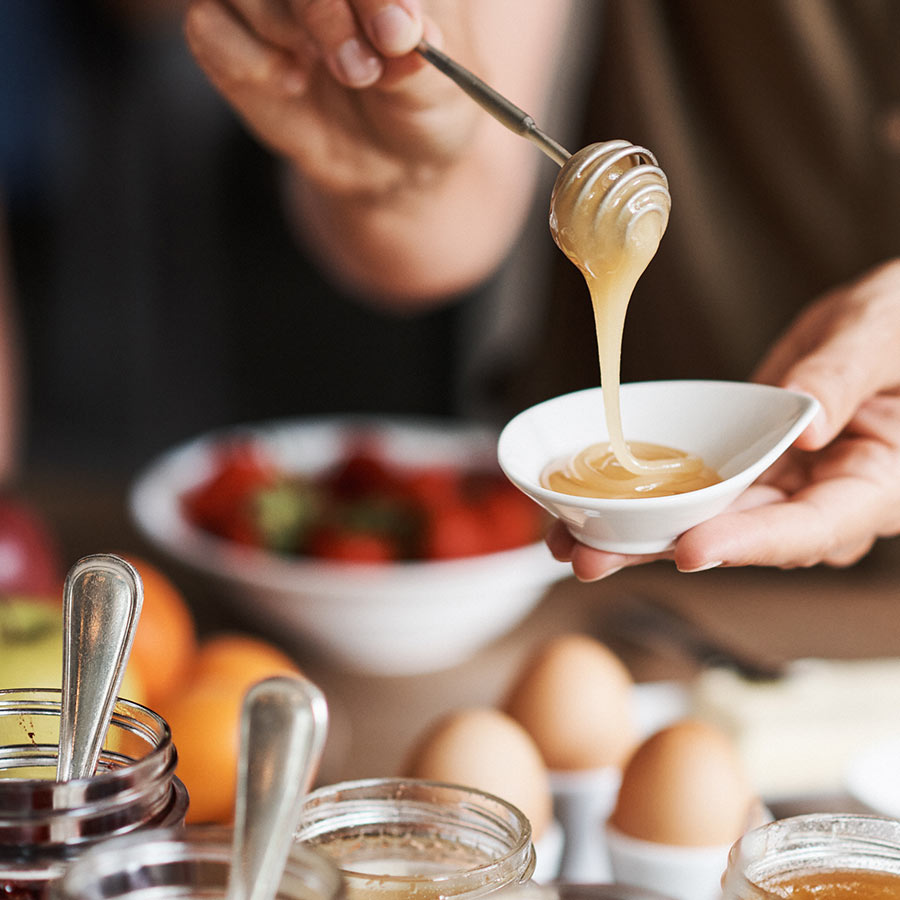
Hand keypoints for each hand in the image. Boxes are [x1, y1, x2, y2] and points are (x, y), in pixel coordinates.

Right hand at [184, 1, 477, 192]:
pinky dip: (250, 59)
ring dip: (286, 29)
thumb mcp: (437, 90)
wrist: (391, 162)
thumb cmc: (420, 104)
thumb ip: (418, 55)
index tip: (396, 35)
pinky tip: (293, 82)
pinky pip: (208, 26)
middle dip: (321, 8)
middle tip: (358, 67)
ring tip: (341, 71)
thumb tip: (401, 29)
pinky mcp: (226, 36)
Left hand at [548, 259, 899, 578]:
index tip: (691, 550)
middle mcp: (817, 500)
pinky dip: (639, 500)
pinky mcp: (739, 467)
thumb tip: (808, 426)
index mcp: (870, 486)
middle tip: (592, 556)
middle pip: (736, 538)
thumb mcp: (883, 338)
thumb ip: (847, 379)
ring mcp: (774, 487)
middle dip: (661, 551)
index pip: (809, 530)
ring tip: (568, 543)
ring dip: (635, 537)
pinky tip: (585, 506)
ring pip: (701, 522)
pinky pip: (689, 489)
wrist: (884, 327)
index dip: (748, 544)